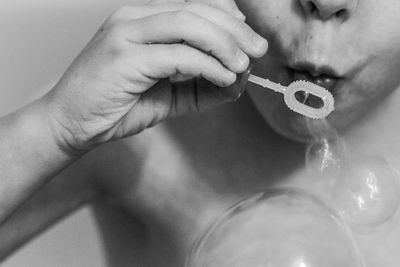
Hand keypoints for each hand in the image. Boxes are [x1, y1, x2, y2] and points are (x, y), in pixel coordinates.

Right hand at [41, 1, 267, 153]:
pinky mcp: (125, 56)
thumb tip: (236, 82)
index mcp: (143, 19)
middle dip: (234, 30)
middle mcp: (134, 18)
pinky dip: (208, 65)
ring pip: (190, 24)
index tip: (248, 38)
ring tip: (244, 64)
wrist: (73, 123)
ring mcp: (127, 33)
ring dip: (225, 44)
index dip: (227, 16)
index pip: (194, 4)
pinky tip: (225, 78)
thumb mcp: (167, 94)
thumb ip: (200, 86)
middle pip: (197, 9)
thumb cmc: (116, 105)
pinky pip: (179, 55)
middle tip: (258, 50)